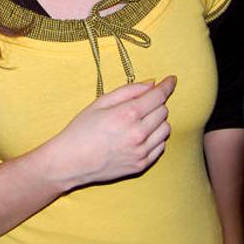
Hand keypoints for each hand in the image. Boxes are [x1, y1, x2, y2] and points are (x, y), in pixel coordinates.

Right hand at [42, 76, 175, 189]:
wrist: (71, 162)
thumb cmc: (81, 130)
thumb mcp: (99, 103)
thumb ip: (127, 91)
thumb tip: (151, 84)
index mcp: (127, 114)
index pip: (158, 96)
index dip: (167, 86)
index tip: (171, 80)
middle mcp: (139, 133)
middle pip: (163, 111)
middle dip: (156, 103)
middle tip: (140, 103)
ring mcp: (142, 150)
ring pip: (166, 129)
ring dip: (157, 121)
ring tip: (139, 120)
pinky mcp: (142, 164)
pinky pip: (161, 146)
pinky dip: (155, 137)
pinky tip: (139, 135)